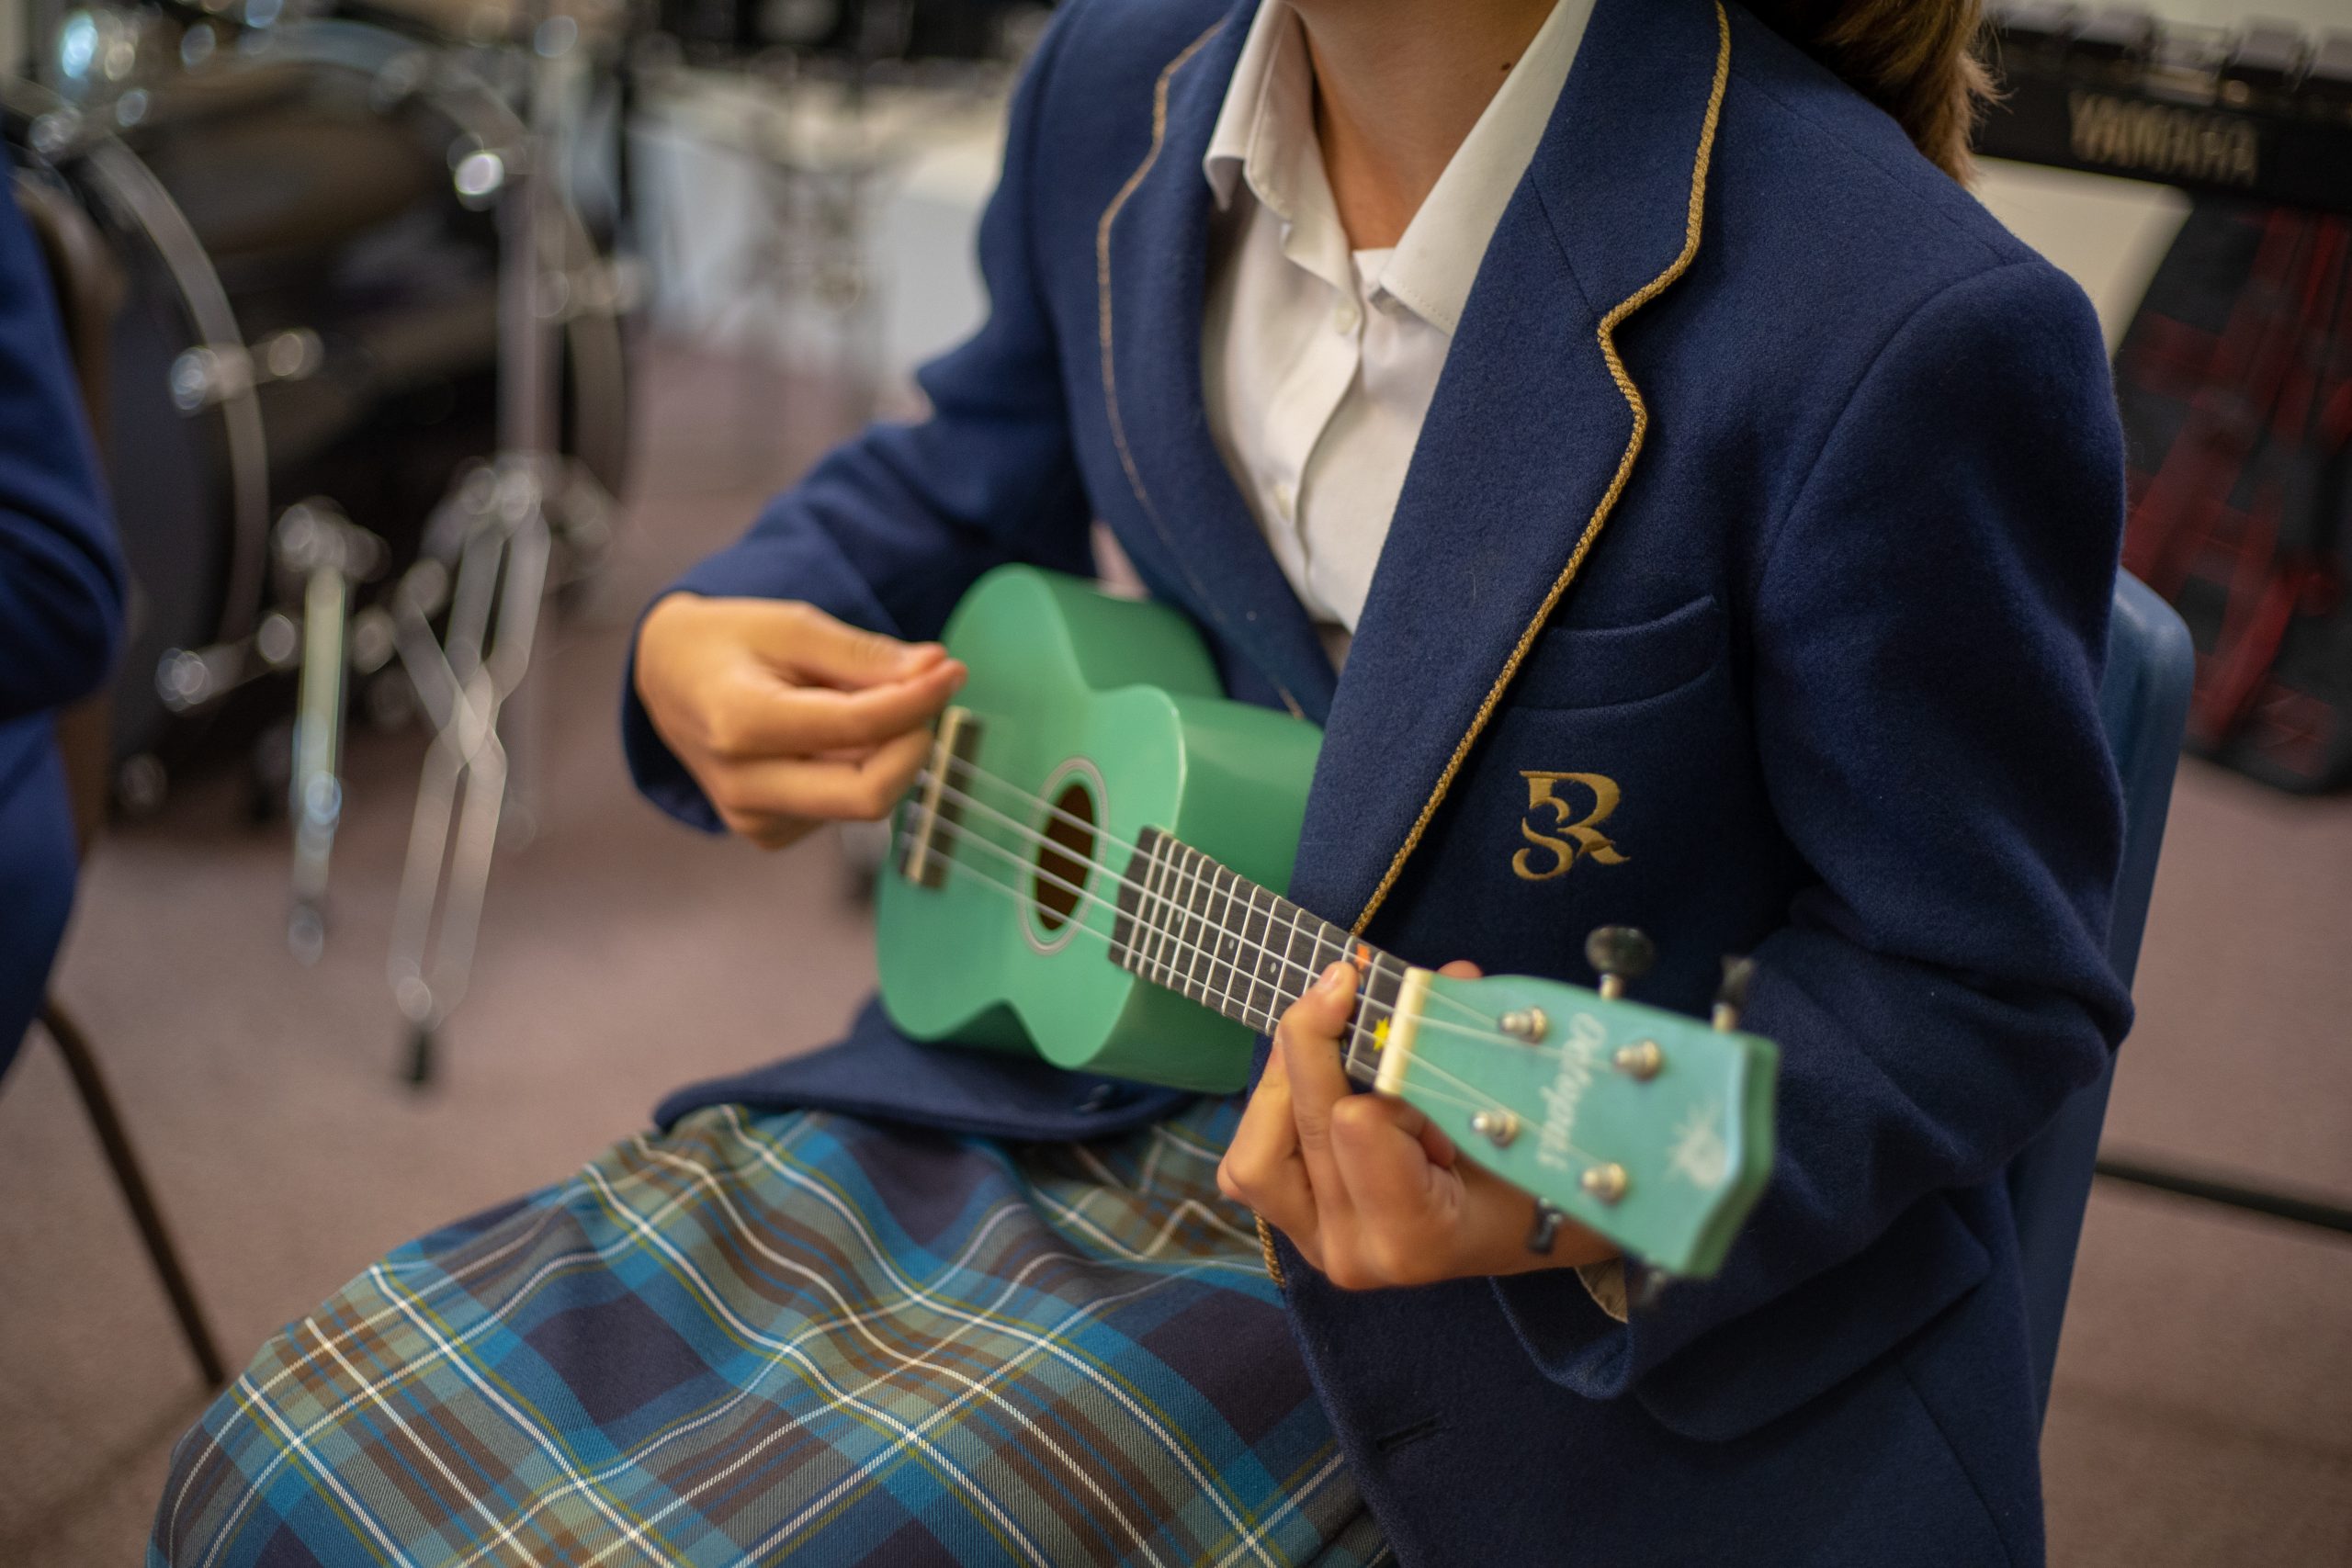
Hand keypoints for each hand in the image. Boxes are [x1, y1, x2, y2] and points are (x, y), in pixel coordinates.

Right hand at [634, 593, 965, 848]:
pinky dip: (858, 769)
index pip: (859, 729)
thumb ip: (864, 655)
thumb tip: (936, 670)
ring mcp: (753, 819)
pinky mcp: (768, 834)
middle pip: (870, 795)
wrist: (668, 679)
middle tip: (926, 692)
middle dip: (915, 743)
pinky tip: (827, 737)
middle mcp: (742, 785)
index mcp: (740, 723)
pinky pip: (844, 808)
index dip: (919, 702)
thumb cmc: (731, 644)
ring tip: (851, 701)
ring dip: (885, 753)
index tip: (951, 670)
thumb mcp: (793, 626)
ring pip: (863, 801)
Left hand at [1219, 960, 1619, 1288]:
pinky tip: (1310, 1082)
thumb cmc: (1528, 1169)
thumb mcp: (1510, 1112)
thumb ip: (1467, 1048)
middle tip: (1348, 978)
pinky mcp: (1296, 1229)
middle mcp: (1358, 1253)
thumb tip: (1447, 976)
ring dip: (1286, 1081)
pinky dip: (1270, 1113)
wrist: (1523, 1229)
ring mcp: (1320, 1246)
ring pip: (1255, 1151)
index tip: (1416, 1039)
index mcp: (1419, 1235)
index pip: (1360, 1125)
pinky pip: (1250, 1165)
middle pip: (1306, 1123)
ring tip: (1326, 1039)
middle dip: (1321, 1039)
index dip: (1385, 1068)